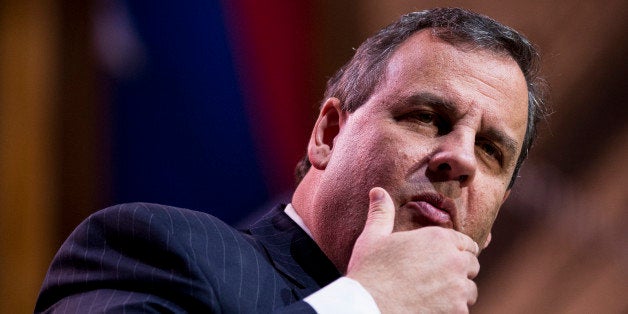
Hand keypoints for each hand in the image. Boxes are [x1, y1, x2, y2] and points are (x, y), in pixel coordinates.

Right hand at [346, 187, 479, 312]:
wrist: (369, 307)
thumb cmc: (370, 271)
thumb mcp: (372, 238)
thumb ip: (381, 213)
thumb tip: (378, 191)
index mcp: (437, 238)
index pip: (466, 242)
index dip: (456, 250)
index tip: (445, 257)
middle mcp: (453, 260)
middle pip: (472, 265)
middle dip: (459, 270)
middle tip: (439, 277)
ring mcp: (458, 288)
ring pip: (470, 290)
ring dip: (458, 292)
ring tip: (437, 294)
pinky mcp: (457, 311)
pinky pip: (464, 310)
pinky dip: (452, 310)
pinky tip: (433, 307)